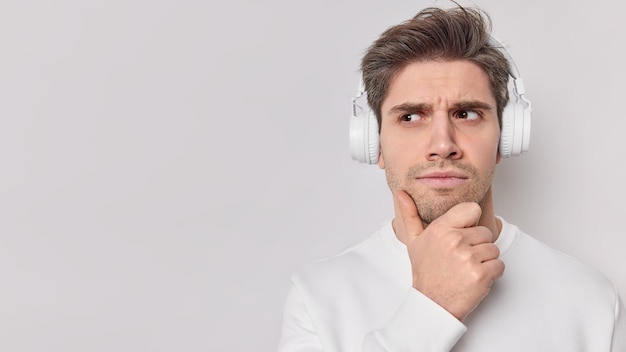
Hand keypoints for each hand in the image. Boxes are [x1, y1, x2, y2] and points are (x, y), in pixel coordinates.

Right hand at [395, 190, 504, 320]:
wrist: (432, 303)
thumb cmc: (426, 272)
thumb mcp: (414, 241)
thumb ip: (410, 214)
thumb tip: (401, 194)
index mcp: (441, 229)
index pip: (472, 209)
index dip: (470, 223)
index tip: (462, 234)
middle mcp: (455, 241)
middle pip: (485, 232)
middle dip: (477, 245)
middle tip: (461, 258)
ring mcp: (469, 258)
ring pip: (493, 249)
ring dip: (484, 260)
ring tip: (466, 268)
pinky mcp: (481, 275)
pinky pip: (499, 265)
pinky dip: (492, 273)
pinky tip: (474, 277)